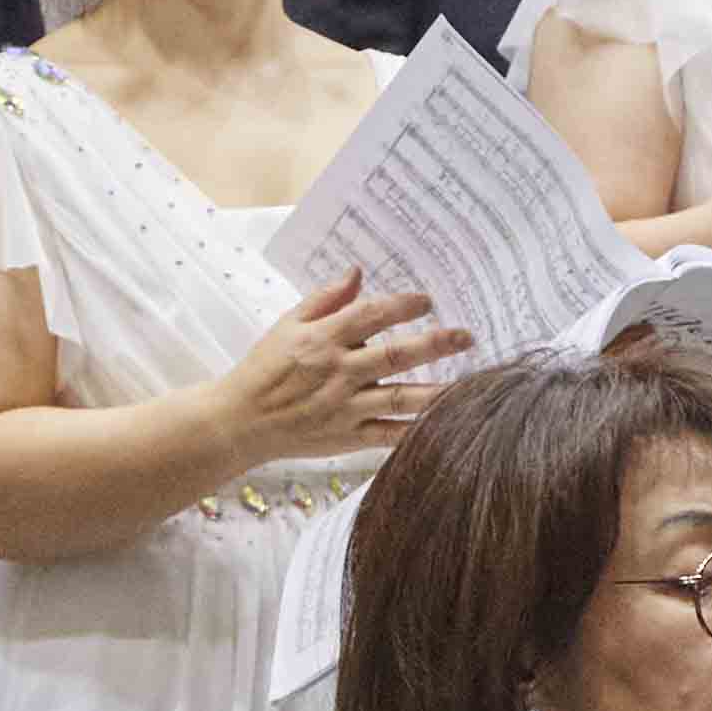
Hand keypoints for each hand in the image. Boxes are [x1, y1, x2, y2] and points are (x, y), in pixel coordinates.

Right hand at [219, 273, 467, 465]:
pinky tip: (445, 424)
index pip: (370, 316)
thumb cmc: (264, 368)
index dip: (402, 306)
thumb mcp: (287, 324)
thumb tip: (357, 273)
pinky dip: (416, 431)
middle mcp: (338, 373)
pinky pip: (388, 436)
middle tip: (466, 336)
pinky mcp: (347, 438)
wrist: (240, 421)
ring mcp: (345, 408)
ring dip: (437, 391)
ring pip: (399, 399)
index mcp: (322, 340)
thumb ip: (325, 298)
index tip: (427, 300)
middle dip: (434, 345)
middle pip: (394, 356)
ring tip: (471, 384)